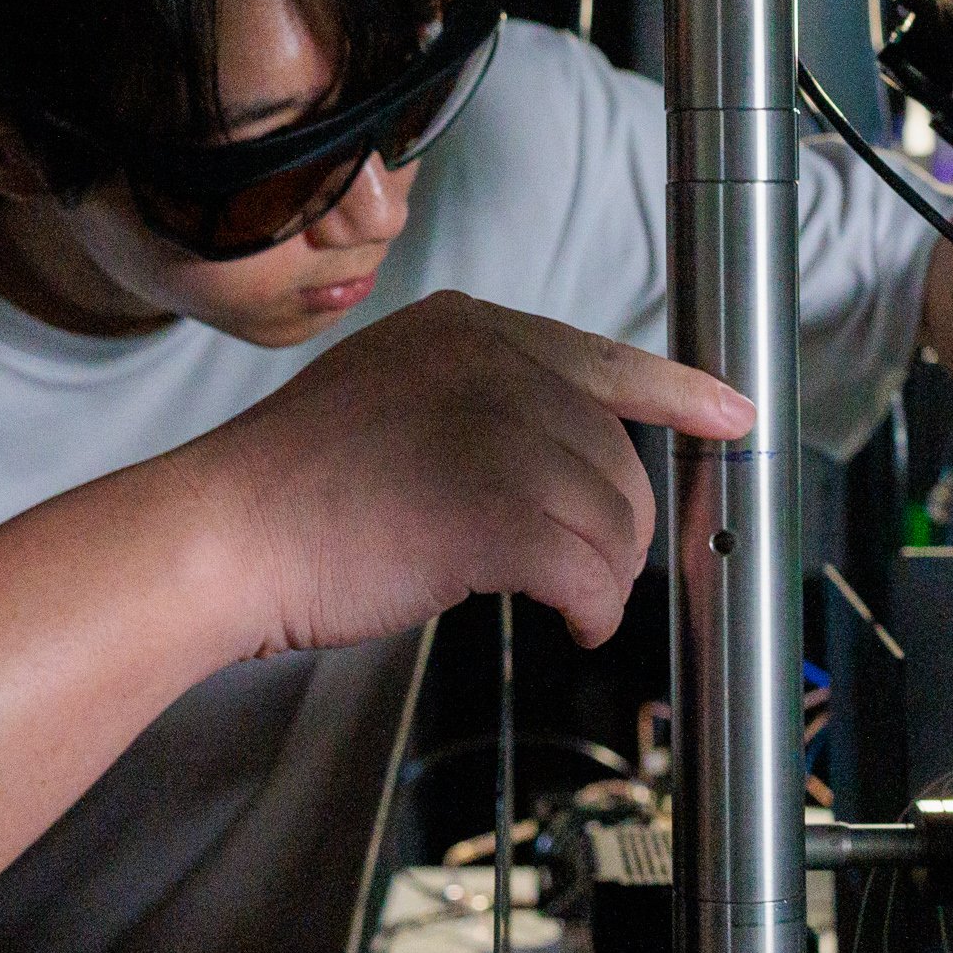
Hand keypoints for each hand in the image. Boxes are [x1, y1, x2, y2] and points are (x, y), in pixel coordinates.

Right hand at [185, 290, 751, 653]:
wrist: (221, 535)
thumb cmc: (294, 492)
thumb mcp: (394, 397)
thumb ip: (478, 404)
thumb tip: (566, 459)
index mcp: (464, 328)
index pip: (603, 356)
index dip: (679, 392)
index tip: (731, 414)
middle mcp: (486, 362)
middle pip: (615, 452)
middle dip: (620, 525)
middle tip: (587, 573)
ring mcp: (488, 430)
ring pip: (611, 514)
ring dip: (605, 574)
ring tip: (568, 601)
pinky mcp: (487, 508)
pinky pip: (587, 569)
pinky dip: (594, 608)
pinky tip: (574, 624)